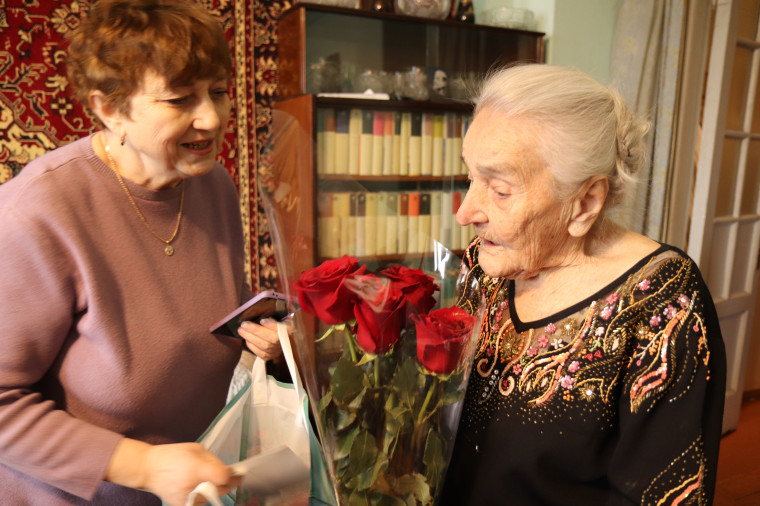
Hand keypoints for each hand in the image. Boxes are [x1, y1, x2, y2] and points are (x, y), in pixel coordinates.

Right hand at [106, 439, 240, 505]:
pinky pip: (202, 501)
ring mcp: (188, 500)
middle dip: (229, 483)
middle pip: (222, 490)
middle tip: (231, 475)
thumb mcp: (196, 449)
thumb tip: (228, 471)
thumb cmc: (173, 455)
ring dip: (216, 489)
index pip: (224, 478)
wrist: (148, 470)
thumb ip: (214, 461)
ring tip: (209, 479)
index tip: (237, 471)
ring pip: (213, 497)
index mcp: (197, 470)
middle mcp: (194, 488)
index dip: (233, 474)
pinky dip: (205, 495)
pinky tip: (200, 486)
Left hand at [238, 318, 284, 360]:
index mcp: (288, 328)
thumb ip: (272, 314)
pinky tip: (246, 339)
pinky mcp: (269, 356)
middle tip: (244, 324)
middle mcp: (285, 341)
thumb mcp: (276, 316)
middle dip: (256, 331)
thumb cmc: (273, 323)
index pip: (283, 328)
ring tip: (241, 330)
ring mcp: (277, 350)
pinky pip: (260, 353)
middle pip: (272, 338)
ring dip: (250, 338)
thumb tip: (263, 314)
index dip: (273, 325)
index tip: (262, 320)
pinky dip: (251, 345)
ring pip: (265, 346)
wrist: (275, 336)